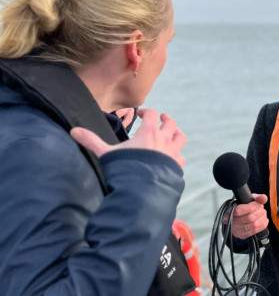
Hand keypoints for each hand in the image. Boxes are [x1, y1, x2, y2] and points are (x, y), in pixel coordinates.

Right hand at [70, 108, 185, 167]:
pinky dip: (178, 155)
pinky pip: (181, 157)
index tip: (141, 114)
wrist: (142, 191)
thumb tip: (73, 131)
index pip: (152, 115)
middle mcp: (164, 140)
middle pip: (170, 124)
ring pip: (180, 138)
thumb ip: (92, 141)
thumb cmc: (124, 169)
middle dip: (166, 119)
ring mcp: (173, 154)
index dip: (146, 112)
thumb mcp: (106, 153)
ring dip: (176, 134)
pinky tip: (173, 157)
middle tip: (162, 118)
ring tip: (172, 133)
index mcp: (149, 132)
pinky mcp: (176, 167)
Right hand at [231, 194, 268, 238]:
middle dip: (259, 211)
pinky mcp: (243, 235)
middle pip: (249, 218)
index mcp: (229, 211)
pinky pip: (256, 231)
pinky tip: (263, 219)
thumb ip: (256, 197)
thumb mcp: (248, 198)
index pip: (239, 210)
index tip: (257, 203)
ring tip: (263, 213)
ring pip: (253, 225)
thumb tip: (264, 198)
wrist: (237, 217)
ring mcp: (237, 230)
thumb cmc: (242, 206)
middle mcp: (232, 222)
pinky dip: (263, 224)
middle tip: (261, 207)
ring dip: (262, 218)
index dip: (251, 207)